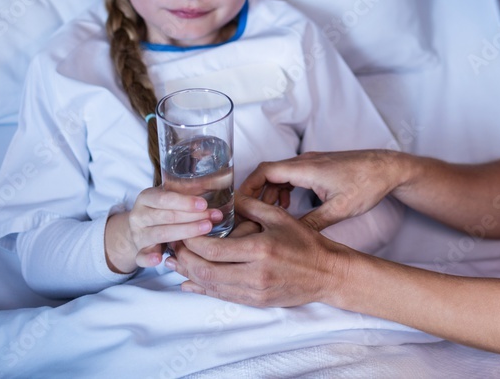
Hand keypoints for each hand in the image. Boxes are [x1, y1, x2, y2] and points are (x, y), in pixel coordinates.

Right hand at [104, 187, 224, 273]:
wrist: (139, 229)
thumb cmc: (161, 210)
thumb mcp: (169, 198)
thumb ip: (186, 194)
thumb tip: (220, 184)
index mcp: (146, 198)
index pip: (164, 198)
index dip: (184, 202)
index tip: (204, 204)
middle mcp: (139, 215)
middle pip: (166, 216)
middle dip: (192, 217)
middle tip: (213, 218)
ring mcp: (138, 234)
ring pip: (159, 234)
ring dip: (184, 233)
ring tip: (206, 229)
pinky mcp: (138, 251)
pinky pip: (141, 256)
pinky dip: (149, 258)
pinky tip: (159, 259)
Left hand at [168, 196, 349, 306]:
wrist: (326, 274)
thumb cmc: (305, 243)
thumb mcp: (280, 218)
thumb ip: (251, 206)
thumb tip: (228, 196)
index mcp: (260, 250)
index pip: (213, 250)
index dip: (192, 242)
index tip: (182, 231)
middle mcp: (255, 274)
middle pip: (206, 270)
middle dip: (185, 259)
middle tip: (173, 247)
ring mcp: (255, 291)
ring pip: (211, 286)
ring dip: (189, 275)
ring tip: (175, 263)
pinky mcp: (256, 302)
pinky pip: (223, 297)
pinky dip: (203, 289)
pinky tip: (189, 282)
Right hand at [240, 149, 403, 231]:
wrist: (389, 168)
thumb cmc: (367, 184)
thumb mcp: (340, 209)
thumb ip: (313, 223)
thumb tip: (290, 238)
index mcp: (306, 168)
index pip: (264, 171)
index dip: (247, 188)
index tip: (238, 206)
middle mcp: (305, 161)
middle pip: (267, 173)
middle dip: (255, 194)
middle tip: (248, 216)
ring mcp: (311, 162)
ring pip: (279, 175)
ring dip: (270, 193)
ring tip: (267, 215)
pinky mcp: (318, 167)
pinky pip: (291, 176)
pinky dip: (283, 190)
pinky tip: (287, 206)